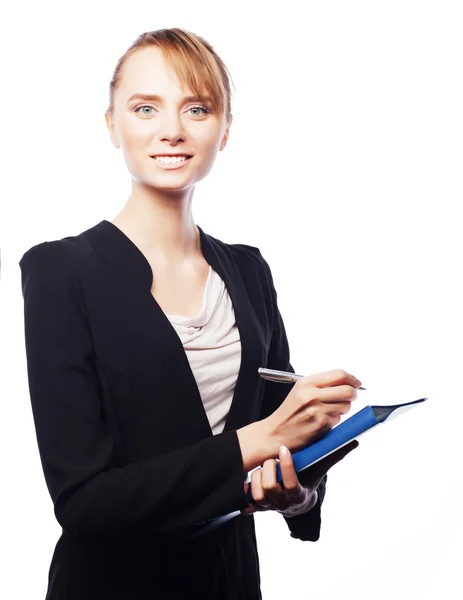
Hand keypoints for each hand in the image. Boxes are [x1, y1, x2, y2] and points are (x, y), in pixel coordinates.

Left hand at [241, 439, 358, 515]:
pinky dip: (244, 493)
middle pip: (270, 489)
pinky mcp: (258, 508)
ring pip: (257, 494)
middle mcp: (284, 504)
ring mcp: (270, 507)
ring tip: (262, 467)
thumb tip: (353, 440)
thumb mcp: (320, 470)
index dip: (286, 467)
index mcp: (299, 495)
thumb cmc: (308, 479)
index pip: (292, 484)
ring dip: (256, 477)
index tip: (284, 449)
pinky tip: (246, 482)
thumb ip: (333, 455)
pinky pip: (246, 504)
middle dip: (269, 469)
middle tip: (272, 458)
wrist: (298, 502)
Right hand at [265, 369, 361, 454]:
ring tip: (330, 410)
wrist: (275, 433)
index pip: (339, 375)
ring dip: (343, 408)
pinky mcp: (321, 425)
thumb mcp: (300, 390)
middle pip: (347, 390)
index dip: (352, 378)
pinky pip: (338, 419)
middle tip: (350, 396)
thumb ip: (321, 384)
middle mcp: (312, 395)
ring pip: (346, 406)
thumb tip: (346, 382)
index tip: (356, 383)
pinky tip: (322, 421)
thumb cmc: (288, 412)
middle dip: (353, 394)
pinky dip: (334, 420)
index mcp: (306, 383)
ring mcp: (318, 410)